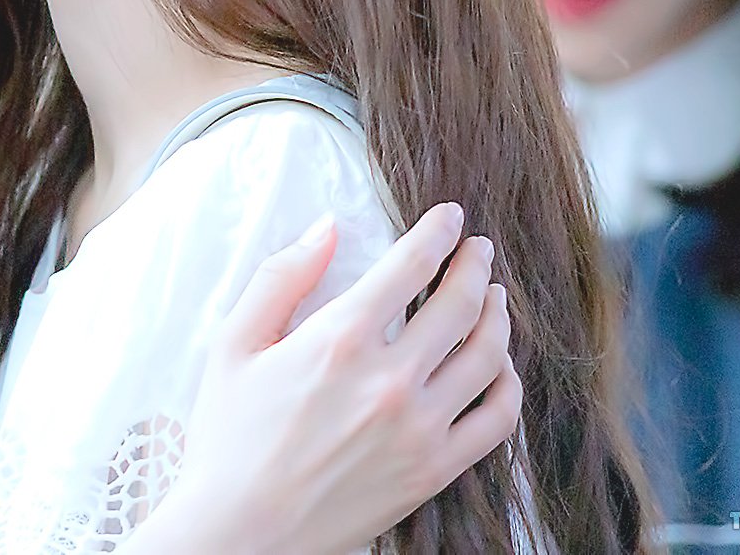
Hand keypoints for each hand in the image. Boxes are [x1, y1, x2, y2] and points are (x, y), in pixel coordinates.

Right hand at [131, 202, 519, 554]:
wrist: (244, 530)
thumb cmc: (230, 435)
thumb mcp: (234, 343)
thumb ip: (281, 276)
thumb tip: (327, 228)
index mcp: (338, 340)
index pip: (409, 266)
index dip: (437, 232)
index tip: (450, 216)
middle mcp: (389, 380)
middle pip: (459, 304)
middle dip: (476, 265)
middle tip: (479, 249)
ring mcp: (419, 429)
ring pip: (488, 357)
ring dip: (498, 317)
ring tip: (494, 298)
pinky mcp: (434, 471)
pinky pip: (496, 420)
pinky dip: (508, 385)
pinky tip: (499, 366)